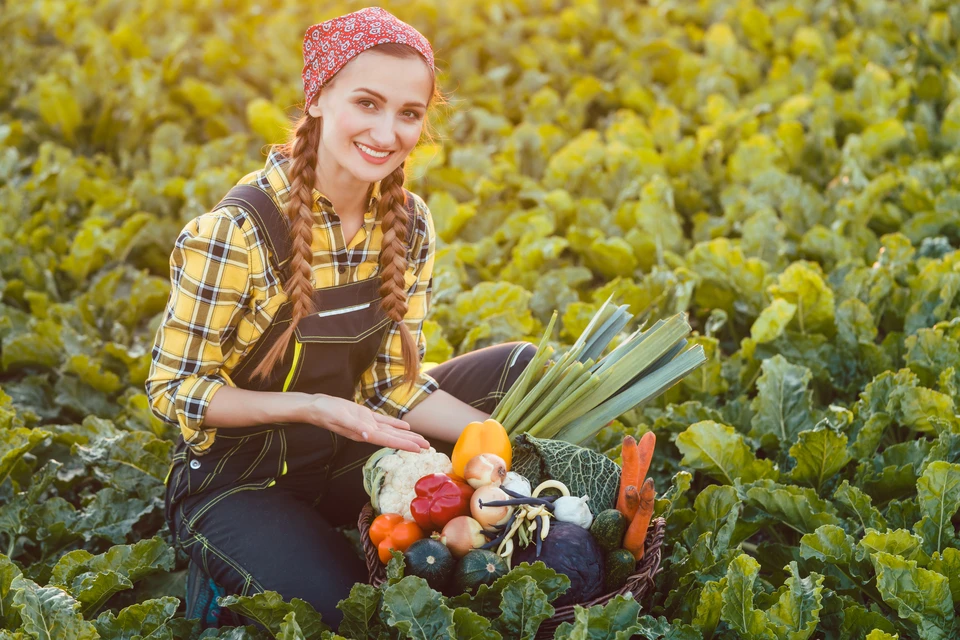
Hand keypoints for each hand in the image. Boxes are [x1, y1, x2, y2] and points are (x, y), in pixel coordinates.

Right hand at [302, 393, 429, 452]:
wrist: (315, 407)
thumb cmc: (325, 412)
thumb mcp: (340, 418)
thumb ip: (354, 427)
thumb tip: (367, 435)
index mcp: (364, 433)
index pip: (389, 440)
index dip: (405, 445)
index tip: (420, 450)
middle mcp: (368, 431)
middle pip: (394, 438)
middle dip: (411, 443)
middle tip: (428, 447)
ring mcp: (367, 424)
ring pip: (392, 431)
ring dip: (407, 435)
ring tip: (421, 440)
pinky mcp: (364, 416)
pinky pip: (384, 421)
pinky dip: (396, 424)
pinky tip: (406, 426)